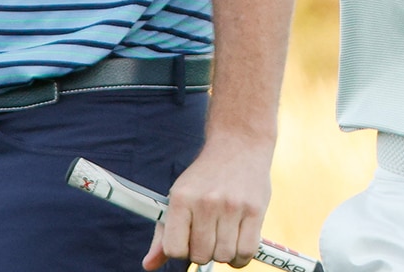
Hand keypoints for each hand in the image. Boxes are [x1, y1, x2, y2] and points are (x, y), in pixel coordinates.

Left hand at [143, 131, 275, 268]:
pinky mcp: (255, 210)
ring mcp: (231, 206)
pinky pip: (246, 252)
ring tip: (223, 238)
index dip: (181, 250)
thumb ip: (164, 232)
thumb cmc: (205, 176)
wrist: (239, 144)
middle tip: (208, 237)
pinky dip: (241, 257)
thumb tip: (149, 265)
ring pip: (224, 256)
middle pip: (201, 255)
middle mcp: (205, 202)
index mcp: (181, 199)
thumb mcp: (179, 196)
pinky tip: (237, 244)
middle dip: (203, 252)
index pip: (174, 249)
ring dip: (223, 254)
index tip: (188, 241)